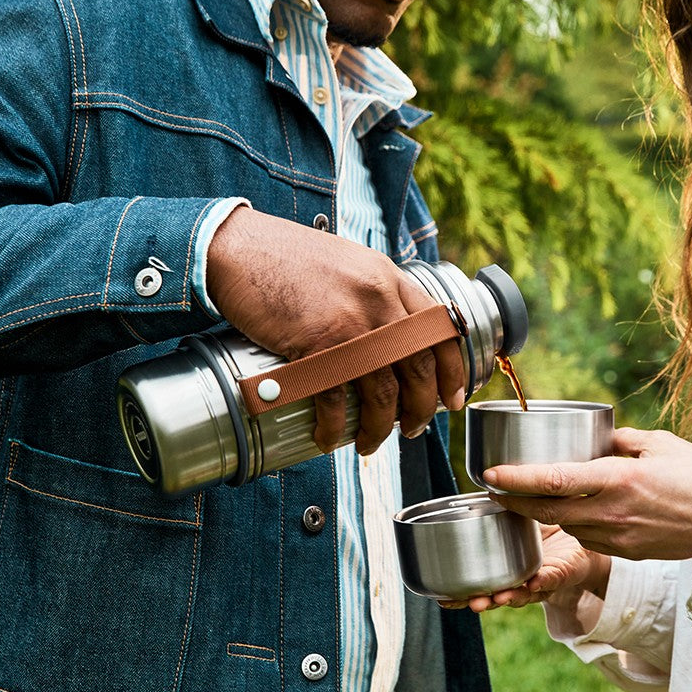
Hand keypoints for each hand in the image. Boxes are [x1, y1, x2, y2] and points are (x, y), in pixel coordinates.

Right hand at [206, 206, 464, 453]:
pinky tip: (328, 438)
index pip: (439, 329)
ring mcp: (351, 322)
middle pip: (418, 367)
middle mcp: (379, 299)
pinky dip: (334, 427)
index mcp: (390, 278)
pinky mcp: (317, 343)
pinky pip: (337, 399)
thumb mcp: (347, 264)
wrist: (238, 247)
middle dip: (420, 408)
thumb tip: (389, 337)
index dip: (452, 370)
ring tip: (371, 443)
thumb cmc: (285, 258)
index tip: (452, 398)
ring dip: (380, 427)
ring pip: (383, 392)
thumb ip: (372, 293)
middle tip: (413, 429)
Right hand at [440, 524, 611, 612]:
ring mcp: (543, 578)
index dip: (461, 593)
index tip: (442, 598)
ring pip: (524, 594)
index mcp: (507, 567)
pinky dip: (543, 581)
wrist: (587, 534)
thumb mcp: (522, 517)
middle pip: (498, 595)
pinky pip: (554, 579)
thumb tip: (484, 479)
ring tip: (497, 598)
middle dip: (482, 600)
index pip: (481, 584)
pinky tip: (532, 582)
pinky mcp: (565, 571)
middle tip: (466, 601)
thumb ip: (504, 507)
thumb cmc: (550, 528)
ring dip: (510, 596)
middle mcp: (522, 578)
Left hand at [483, 427, 691, 561]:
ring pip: (566, 526)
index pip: (554, 480)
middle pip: (548, 510)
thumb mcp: (660, 443)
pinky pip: (588, 538)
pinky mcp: (627, 553)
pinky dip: (574, 524)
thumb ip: (620, 440)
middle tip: (493, 485)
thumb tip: (595, 437)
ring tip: (525, 496)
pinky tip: (572, 510)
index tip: (489, 473)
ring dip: (542, 514)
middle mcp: (612, 512)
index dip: (516, 479)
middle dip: (515, 500)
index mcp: (618, 479)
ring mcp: (619, 537)